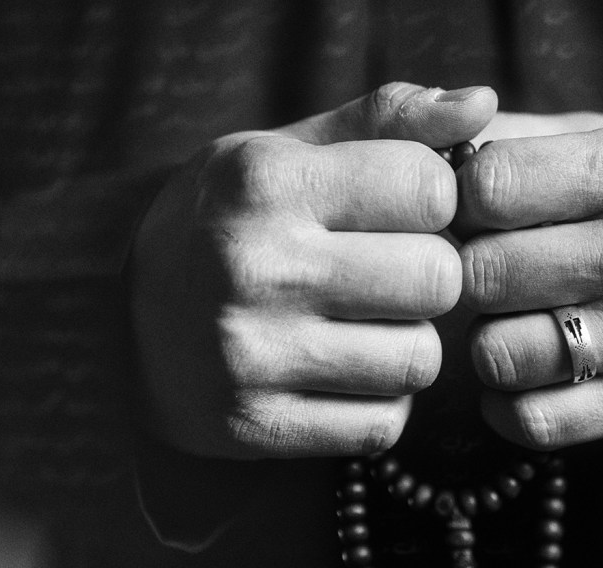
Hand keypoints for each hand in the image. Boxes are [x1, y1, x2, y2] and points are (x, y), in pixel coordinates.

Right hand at [129, 82, 496, 458]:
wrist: (121, 331)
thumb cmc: (225, 227)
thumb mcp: (284, 155)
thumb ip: (384, 123)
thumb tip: (482, 103)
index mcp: (264, 183)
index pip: (431, 189)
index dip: (435, 204)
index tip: (401, 216)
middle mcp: (255, 269)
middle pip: (438, 280)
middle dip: (430, 279)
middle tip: (390, 281)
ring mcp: (253, 358)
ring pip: (419, 361)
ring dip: (407, 347)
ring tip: (362, 331)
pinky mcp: (259, 428)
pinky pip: (384, 425)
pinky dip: (380, 404)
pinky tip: (341, 380)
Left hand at [453, 118, 602, 449]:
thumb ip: (531, 141)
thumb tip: (436, 155)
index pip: (489, 187)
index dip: (461, 204)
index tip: (477, 216)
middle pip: (483, 274)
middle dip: (468, 277)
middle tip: (492, 275)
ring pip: (497, 355)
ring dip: (487, 344)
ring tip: (514, 325)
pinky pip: (531, 422)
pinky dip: (506, 405)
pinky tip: (522, 378)